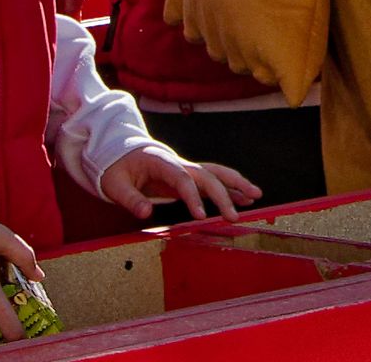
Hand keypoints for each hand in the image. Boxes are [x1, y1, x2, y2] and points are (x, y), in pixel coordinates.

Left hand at [96, 142, 256, 221]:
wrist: (118, 152)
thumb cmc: (116, 168)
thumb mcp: (115, 184)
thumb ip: (130, 198)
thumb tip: (146, 212)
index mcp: (161, 162)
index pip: (183, 180)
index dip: (193, 198)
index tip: (202, 217)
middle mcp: (178, 163)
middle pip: (206, 175)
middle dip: (223, 194)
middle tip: (234, 216)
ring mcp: (184, 168)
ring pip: (214, 173)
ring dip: (235, 184)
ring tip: (255, 196)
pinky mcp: (186, 175)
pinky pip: (211, 180)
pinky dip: (229, 187)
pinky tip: (244, 197)